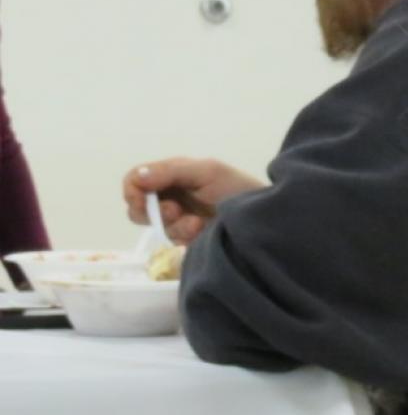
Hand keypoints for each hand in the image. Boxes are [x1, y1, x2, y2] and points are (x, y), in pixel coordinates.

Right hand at [121, 158, 264, 244]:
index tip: (141, 198)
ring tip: (197, 222)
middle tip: (174, 210)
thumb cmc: (240, 189)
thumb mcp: (207, 172)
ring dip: (174, 224)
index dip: (133, 190)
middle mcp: (172, 199)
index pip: (136, 181)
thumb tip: (138, 178)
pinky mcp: (190, 242)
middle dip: (150, 211)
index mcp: (172, 177)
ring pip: (157, 227)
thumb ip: (171, 172)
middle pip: (138, 209)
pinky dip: (185, 236)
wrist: (267, 220)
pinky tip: (202, 231)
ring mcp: (181, 223)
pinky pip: (173, 242)